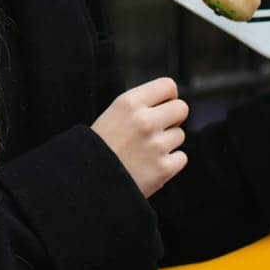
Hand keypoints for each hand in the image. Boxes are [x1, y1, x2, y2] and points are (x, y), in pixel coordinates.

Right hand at [92, 76, 189, 198]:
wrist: (87, 183)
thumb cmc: (98, 148)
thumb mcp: (111, 114)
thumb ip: (138, 105)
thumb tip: (168, 101)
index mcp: (129, 103)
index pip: (168, 86)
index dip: (168, 97)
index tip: (163, 106)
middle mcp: (145, 121)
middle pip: (182, 108)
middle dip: (174, 118)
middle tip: (159, 129)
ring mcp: (156, 145)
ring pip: (180, 135)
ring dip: (168, 143)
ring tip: (146, 151)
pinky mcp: (163, 168)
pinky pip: (181, 158)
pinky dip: (170, 163)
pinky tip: (151, 165)